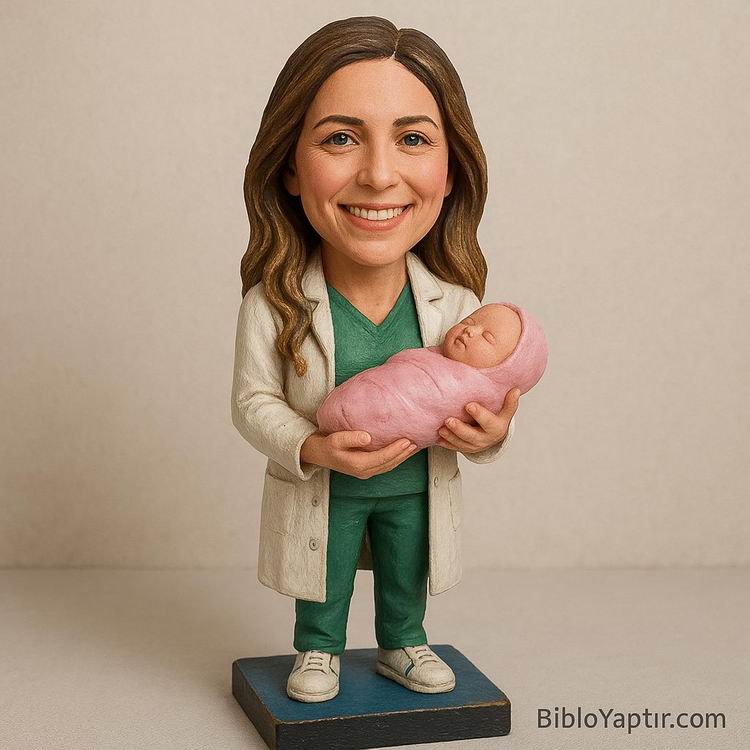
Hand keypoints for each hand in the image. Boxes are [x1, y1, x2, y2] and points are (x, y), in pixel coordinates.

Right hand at [301, 430, 417, 479]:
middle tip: (416, 442)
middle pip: (389, 464)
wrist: (317, 454)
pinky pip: (384, 464)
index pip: (382, 458)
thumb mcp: (335, 440)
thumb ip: (351, 438)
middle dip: (403, 454)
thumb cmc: (325, 445)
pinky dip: (395, 458)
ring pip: (388, 466)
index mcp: (358, 465)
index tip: (407, 440)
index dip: (396, 450)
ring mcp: (365, 472)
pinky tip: (401, 451)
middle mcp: (364, 471)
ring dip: (401, 457)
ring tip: (413, 446)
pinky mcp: (365, 468)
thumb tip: (367, 437)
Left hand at [437, 388, 520, 453]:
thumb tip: (516, 390)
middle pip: (472, 436)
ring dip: (450, 437)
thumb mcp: (505, 412)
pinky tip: (437, 437)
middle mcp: (486, 439)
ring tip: (441, 429)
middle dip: (460, 429)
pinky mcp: (465, 448)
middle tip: (448, 420)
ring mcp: (474, 446)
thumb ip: (509, 402)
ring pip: (461, 444)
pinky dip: (445, 443)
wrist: (492, 435)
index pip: (488, 422)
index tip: (469, 405)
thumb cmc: (497, 418)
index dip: (479, 414)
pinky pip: (454, 448)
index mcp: (497, 428)